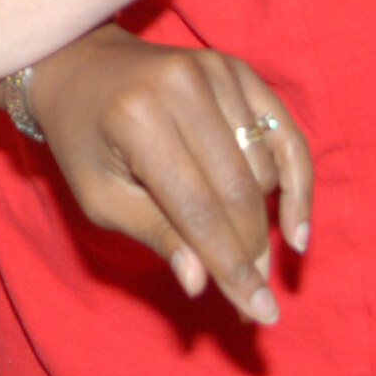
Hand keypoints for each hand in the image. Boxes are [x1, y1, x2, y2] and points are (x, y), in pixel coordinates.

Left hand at [24, 27, 311, 325]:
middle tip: (254, 301)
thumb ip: (153, 233)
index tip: (257, 312)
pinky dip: (298, 182)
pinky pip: (285, 135)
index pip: (199, 210)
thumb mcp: (99, 195)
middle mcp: (182, 86)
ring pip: (263, 171)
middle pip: (239, 193)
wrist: (78, 64)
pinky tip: (296, 228)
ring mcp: (214, 71)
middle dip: (251, 255)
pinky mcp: (236, 69)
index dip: (231, 268)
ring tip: (240, 255)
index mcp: (139, 118)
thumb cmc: (82, 137)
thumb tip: (202, 282)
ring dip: (260, 223)